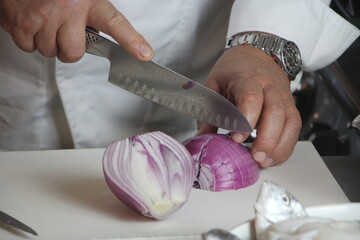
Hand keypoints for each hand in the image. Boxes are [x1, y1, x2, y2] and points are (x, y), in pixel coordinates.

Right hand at [0, 0, 152, 61]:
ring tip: (46, 22)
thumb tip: (103, 35)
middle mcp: (67, 9)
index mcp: (88, 1)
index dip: (131, 41)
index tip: (144, 54)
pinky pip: (28, 48)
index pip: (114, 23)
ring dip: (48, 43)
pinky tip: (31, 23)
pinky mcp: (20, 22)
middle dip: (69, 50)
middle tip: (65, 35)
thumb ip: (93, 14)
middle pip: (73, 53)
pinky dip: (29, 40)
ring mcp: (42, 17)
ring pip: (49, 52)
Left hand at [197, 45, 301, 167]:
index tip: (237, 138)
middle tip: (255, 157)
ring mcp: (283, 96)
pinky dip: (286, 145)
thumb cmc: (234, 70)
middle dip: (268, 138)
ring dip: (280, 145)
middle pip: (276, 112)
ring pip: (290, 121)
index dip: (246, 119)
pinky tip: (274, 157)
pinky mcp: (290, 106)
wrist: (256, 54)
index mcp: (247, 77)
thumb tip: (202, 137)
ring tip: (265, 162)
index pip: (251, 97)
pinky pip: (294, 127)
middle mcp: (270, 86)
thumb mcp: (215, 84)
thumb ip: (209, 110)